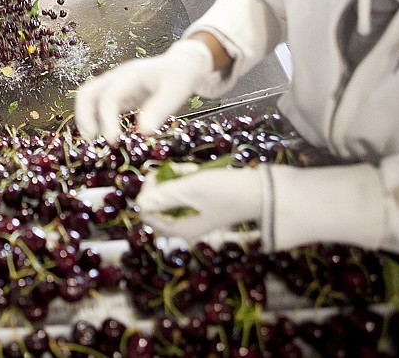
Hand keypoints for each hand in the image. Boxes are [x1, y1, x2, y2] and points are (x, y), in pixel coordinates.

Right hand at [74, 39, 213, 143]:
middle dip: (85, 118)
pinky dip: (95, 122)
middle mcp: (116, 78)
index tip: (112, 140)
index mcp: (130, 75)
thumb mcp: (175, 92)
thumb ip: (159, 110)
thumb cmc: (179, 77)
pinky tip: (104, 139)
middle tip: (93, 142)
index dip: (107, 119)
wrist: (181, 66)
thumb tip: (143, 132)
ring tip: (95, 144)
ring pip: (88, 100)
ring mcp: (114, 85)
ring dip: (86, 121)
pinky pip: (97, 107)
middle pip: (87, 93)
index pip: (109, 96)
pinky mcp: (116, 95)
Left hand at [138, 164, 263, 240]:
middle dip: (160, 186)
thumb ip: (163, 196)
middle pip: (159, 206)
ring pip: (173, 196)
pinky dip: (186, 180)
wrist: (260, 192)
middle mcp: (187, 225)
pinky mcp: (206, 203)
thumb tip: (138, 203)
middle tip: (167, 169)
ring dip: (174, 180)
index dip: (145, 196)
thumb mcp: (191, 190)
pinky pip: (187, 192)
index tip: (153, 176)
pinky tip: (192, 170)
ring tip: (185, 169)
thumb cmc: (224, 192)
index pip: (148, 216)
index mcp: (181, 229)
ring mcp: (197, 214)